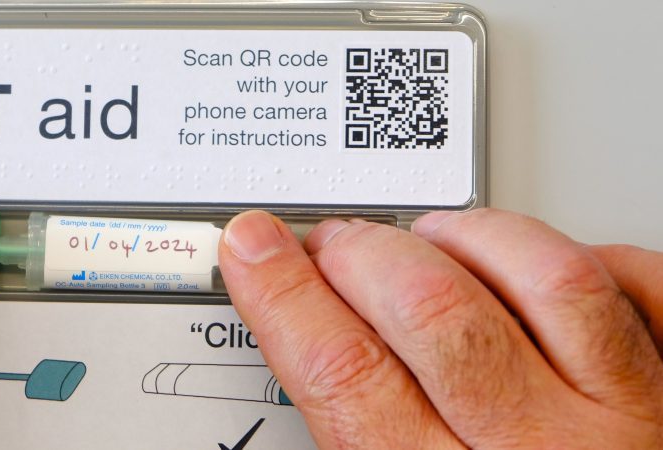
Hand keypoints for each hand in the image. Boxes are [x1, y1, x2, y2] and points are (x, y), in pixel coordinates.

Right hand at [219, 208, 662, 447]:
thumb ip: (358, 434)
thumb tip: (292, 340)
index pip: (347, 376)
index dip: (285, 295)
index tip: (255, 250)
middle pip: (433, 313)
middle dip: (362, 253)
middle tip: (337, 246)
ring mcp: (630, 415)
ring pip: (547, 277)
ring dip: (469, 238)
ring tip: (432, 240)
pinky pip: (638, 279)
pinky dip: (586, 253)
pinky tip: (534, 268)